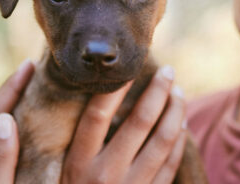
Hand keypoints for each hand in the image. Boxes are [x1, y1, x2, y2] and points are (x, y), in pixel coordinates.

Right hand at [61, 66, 187, 183]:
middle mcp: (104, 175)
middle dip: (157, 91)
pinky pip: (170, 165)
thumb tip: (89, 102)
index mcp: (77, 164)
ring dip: (175, 112)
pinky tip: (180, 125)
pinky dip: (179, 141)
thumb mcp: (59, 176)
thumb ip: (71, 145)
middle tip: (167, 71)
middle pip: (139, 122)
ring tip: (178, 93)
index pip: (98, 113)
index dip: (115, 87)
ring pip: (162, 140)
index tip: (128, 67)